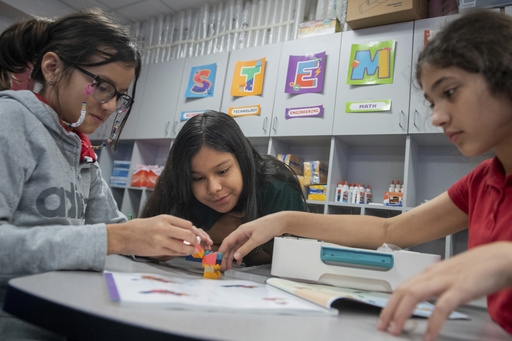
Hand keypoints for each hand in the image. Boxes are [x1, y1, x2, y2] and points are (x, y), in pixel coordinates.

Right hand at [107, 215, 212, 257]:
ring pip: (183, 246)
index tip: (195, 235)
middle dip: (195, 241)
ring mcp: (161, 240)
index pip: (187, 224)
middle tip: (195, 244)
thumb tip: (188, 233)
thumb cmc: (140, 228)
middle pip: (188, 234)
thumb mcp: (157, 221)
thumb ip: (172, 226)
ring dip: (190, 250)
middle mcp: (164, 228)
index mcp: (165, 218)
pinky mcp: (157, 250)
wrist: (123, 236)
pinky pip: (175, 253)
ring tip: (191, 250)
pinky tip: (182, 253)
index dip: (194, 231)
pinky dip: (181, 254)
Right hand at [218, 212, 286, 269]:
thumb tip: (235, 257)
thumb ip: (245, 249)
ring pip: (235, 248)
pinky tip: (239, 261)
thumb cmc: (268, 226)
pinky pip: (242, 248)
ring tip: (229, 266)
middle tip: (223, 266)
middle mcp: (241, 234)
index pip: (227, 242)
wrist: (279, 222)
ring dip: (231, 257)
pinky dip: (239, 255)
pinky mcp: (251, 239)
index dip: (221, 251)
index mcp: (240, 231)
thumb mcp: (256, 239)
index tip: (217, 259)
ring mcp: (246, 236)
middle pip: (230, 246)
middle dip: (225, 256)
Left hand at [377, 241, 511, 339]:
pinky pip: (442, 307)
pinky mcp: (462, 288)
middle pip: (403, 290)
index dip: (390, 302)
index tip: (383, 316)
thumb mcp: (452, 275)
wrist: (503, 258)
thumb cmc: (481, 267)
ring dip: (402, 313)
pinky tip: (428, 335)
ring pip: (415, 295)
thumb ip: (438, 285)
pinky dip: (433, 322)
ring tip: (397, 330)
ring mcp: (447, 280)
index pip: (403, 286)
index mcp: (432, 271)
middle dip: (389, 309)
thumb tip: (425, 298)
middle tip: (383, 326)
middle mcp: (435, 274)